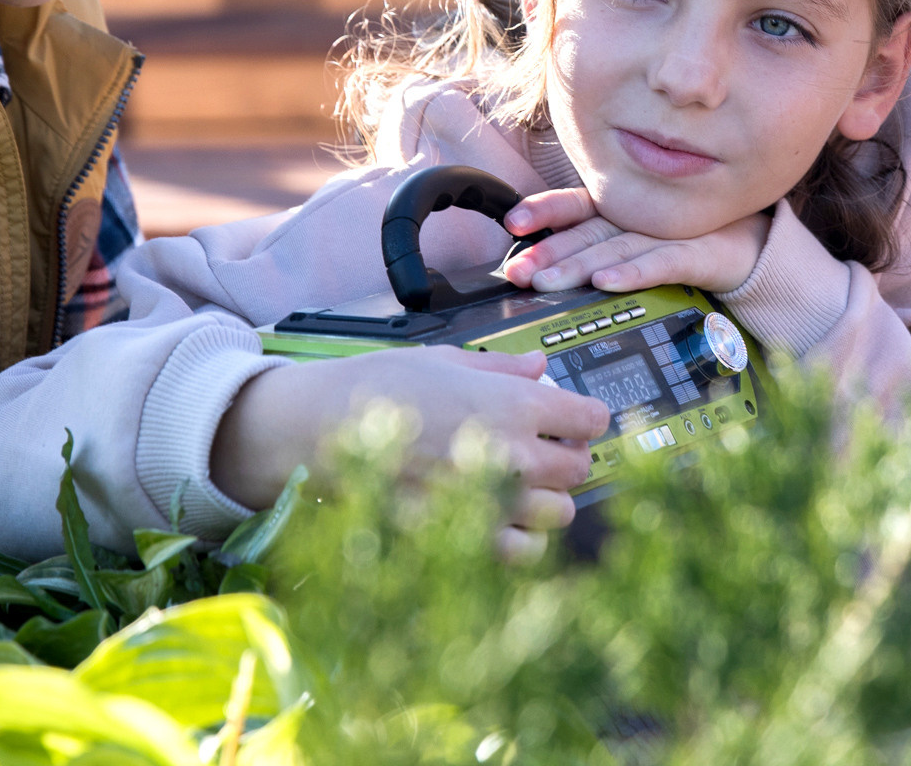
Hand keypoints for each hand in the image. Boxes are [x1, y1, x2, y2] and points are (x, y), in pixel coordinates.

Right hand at [211, 347, 610, 559]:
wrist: (321, 428)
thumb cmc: (377, 386)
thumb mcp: (442, 359)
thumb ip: (501, 368)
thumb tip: (540, 367)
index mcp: (511, 403)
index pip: (590, 419)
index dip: (581, 417)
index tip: (568, 418)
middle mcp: (511, 453)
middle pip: (578, 468)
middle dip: (564, 457)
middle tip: (536, 448)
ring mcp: (491, 500)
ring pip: (558, 512)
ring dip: (545, 499)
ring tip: (515, 484)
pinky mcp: (464, 536)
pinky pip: (525, 551)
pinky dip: (522, 538)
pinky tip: (500, 518)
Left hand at [500, 188, 769, 295]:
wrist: (754, 246)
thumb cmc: (688, 239)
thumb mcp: (636, 238)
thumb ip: (596, 243)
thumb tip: (543, 265)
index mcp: (620, 210)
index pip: (575, 207)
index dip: (543, 211)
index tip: (511, 223)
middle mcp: (638, 217)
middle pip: (586, 233)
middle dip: (548, 251)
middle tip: (516, 270)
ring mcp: (667, 233)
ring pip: (614, 248)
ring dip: (577, 264)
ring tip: (545, 281)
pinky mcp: (696, 254)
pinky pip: (659, 264)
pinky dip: (631, 273)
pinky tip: (605, 283)